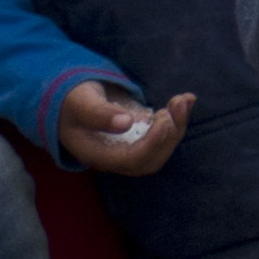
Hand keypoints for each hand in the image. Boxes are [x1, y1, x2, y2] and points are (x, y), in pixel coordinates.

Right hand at [57, 86, 195, 177]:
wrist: (71, 100)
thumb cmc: (73, 101)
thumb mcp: (81, 102)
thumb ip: (99, 113)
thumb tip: (126, 123)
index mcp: (98, 154)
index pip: (132, 159)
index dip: (153, 143)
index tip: (164, 118)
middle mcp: (115, 157)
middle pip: (152, 160)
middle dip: (171, 134)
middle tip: (176, 103)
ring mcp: (129, 149)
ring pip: (161, 150)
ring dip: (178, 126)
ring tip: (183, 99)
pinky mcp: (140, 138)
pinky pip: (163, 137)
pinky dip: (178, 120)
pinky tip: (187, 98)